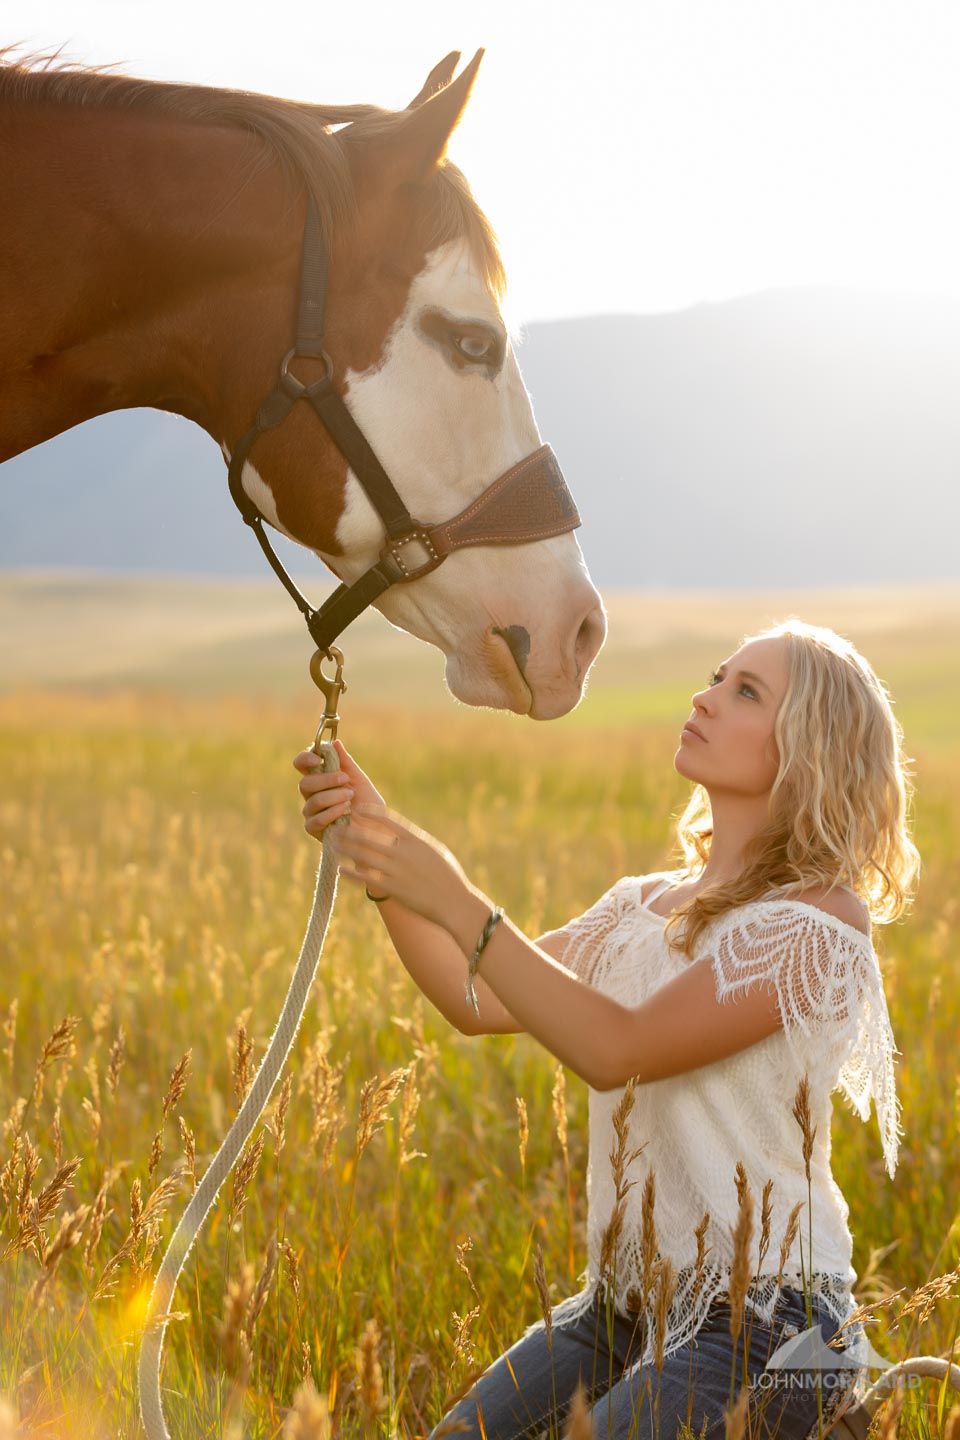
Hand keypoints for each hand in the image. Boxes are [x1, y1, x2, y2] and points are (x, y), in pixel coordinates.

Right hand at [292, 738, 385, 840]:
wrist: (375, 830)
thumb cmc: (367, 804)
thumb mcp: (360, 780)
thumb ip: (346, 763)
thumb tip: (335, 742)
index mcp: (320, 778)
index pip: (302, 764)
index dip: (305, 758)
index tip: (318, 758)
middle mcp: (312, 794)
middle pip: (305, 783)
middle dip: (326, 779)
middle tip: (345, 779)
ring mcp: (311, 812)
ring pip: (313, 800)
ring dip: (334, 796)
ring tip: (350, 797)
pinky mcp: (313, 829)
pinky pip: (316, 819)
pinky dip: (332, 812)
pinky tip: (345, 811)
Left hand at [328, 805, 473, 927]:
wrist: (455, 902)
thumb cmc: (447, 875)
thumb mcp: (434, 850)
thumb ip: (414, 840)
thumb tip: (399, 832)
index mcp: (415, 840)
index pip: (387, 820)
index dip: (368, 813)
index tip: (355, 809)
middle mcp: (404, 852)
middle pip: (369, 837)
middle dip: (349, 831)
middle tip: (335, 827)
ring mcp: (398, 871)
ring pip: (364, 856)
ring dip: (346, 849)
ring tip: (332, 845)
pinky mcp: (394, 889)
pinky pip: (367, 879)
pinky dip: (352, 874)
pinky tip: (341, 870)